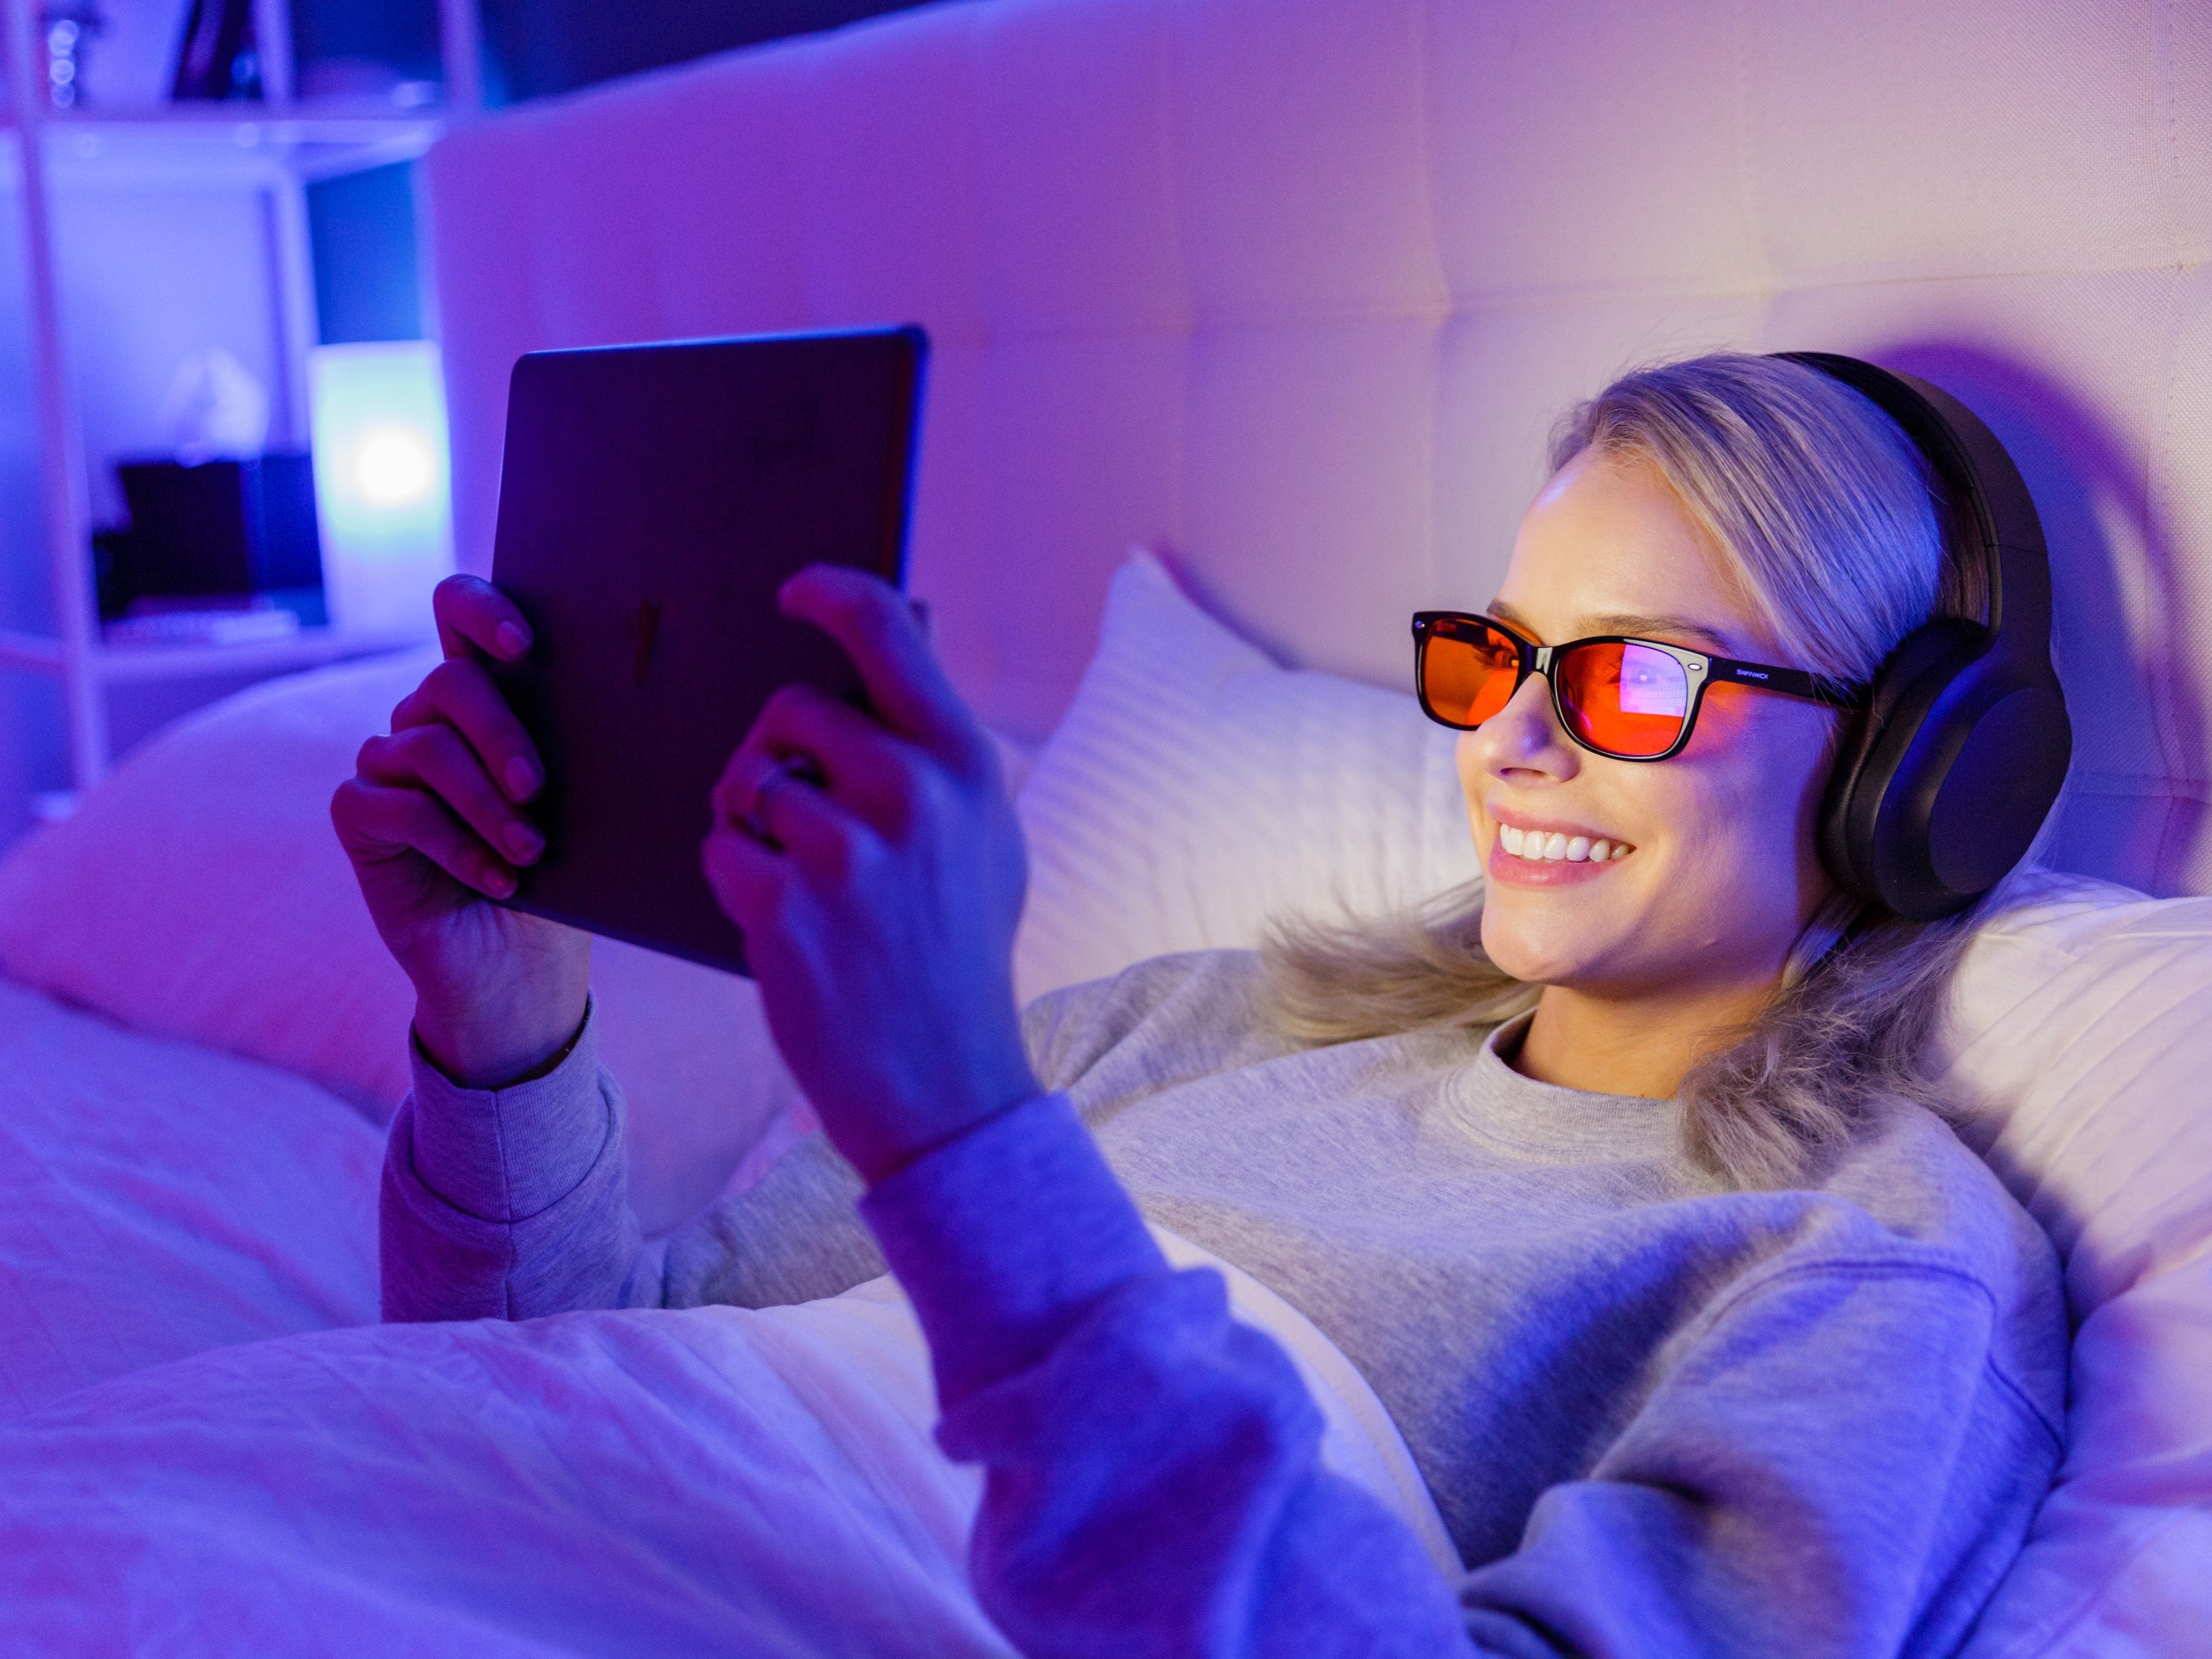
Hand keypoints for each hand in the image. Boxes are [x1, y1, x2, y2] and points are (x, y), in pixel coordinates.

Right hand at [331, 574, 590, 1087]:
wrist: (523, 971)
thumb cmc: (563, 880)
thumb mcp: (581, 810)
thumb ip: (572, 752)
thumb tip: (618, 708)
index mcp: (489, 700)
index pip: (459, 614)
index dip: (480, 609)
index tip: (524, 644)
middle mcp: (431, 722)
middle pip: (448, 681)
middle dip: (499, 729)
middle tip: (537, 786)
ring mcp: (388, 766)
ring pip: (424, 746)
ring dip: (484, 803)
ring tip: (530, 850)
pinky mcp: (360, 818)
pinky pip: (395, 806)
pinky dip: (452, 843)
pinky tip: (498, 878)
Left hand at [700, 567, 1037, 1184]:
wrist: (944, 1084)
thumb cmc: (955, 958)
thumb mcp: (984, 842)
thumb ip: (937, 760)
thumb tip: (885, 668)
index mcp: (964, 764)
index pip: (887, 632)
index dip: (831, 594)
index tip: (793, 593)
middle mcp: (911, 792)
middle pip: (791, 709)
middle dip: (773, 754)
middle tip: (792, 812)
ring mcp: (847, 850)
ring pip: (748, 782)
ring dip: (751, 823)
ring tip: (798, 881)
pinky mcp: (785, 904)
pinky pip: (722, 848)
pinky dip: (736, 881)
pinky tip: (782, 923)